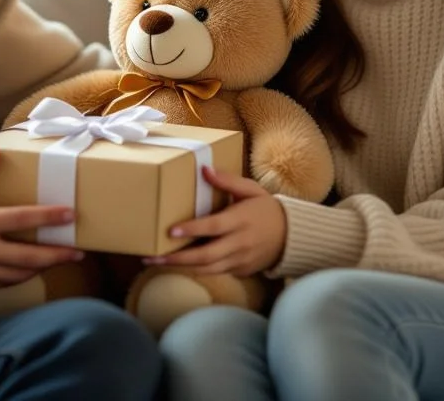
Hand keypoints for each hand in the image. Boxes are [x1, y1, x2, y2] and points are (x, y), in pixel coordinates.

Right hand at [0, 149, 84, 294]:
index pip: (21, 219)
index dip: (49, 217)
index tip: (69, 215)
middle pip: (29, 256)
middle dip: (57, 254)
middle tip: (77, 251)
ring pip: (19, 274)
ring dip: (42, 268)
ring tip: (60, 260)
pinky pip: (3, 284)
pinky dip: (20, 277)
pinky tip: (30, 270)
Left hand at [142, 166, 286, 276]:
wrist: (291, 235)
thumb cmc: (266, 208)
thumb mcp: (251, 189)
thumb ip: (227, 181)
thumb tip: (204, 170)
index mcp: (241, 220)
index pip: (214, 227)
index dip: (192, 230)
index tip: (171, 230)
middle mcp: (240, 243)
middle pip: (206, 255)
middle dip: (177, 258)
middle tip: (152, 256)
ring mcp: (240, 260)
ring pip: (207, 269)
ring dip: (180, 268)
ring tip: (156, 263)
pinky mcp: (239, 270)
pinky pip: (214, 273)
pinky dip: (194, 270)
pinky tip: (175, 265)